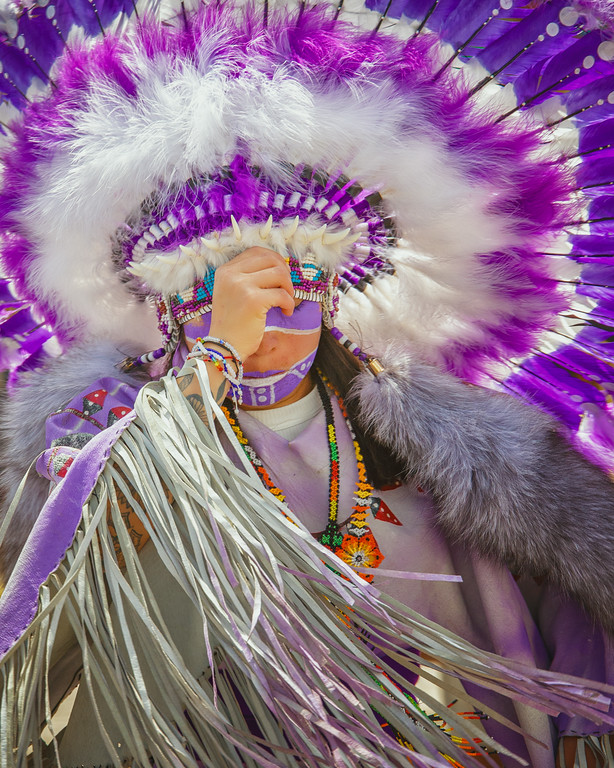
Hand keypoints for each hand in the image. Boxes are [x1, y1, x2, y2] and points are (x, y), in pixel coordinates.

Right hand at [208, 247, 294, 361]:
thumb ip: (250, 277)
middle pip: (270, 259)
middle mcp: (231, 274)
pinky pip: (282, 294)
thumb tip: (280, 265)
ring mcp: (241, 286)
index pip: (256, 252)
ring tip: (286, 302)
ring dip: (289, 288)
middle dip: (285, 273)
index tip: (281, 276)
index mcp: (225, 270)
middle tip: (287, 290)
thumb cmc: (233, 324)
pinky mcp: (253, 300)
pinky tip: (286, 312)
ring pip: (279, 274)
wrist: (223, 348)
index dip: (274, 260)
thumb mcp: (234, 293)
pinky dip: (289, 304)